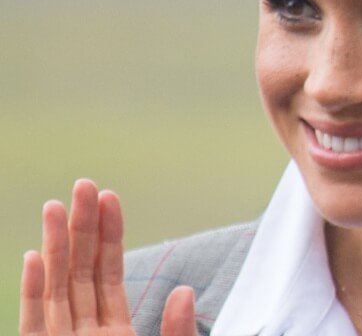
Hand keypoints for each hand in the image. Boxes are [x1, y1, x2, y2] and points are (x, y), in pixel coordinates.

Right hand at [19, 179, 196, 335]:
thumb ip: (178, 330)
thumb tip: (185, 291)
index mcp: (117, 332)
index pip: (110, 273)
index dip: (110, 234)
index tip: (109, 197)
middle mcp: (86, 334)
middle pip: (81, 272)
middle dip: (81, 228)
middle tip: (84, 184)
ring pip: (56, 289)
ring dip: (55, 247)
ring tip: (53, 206)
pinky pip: (34, 322)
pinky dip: (33, 291)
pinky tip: (33, 256)